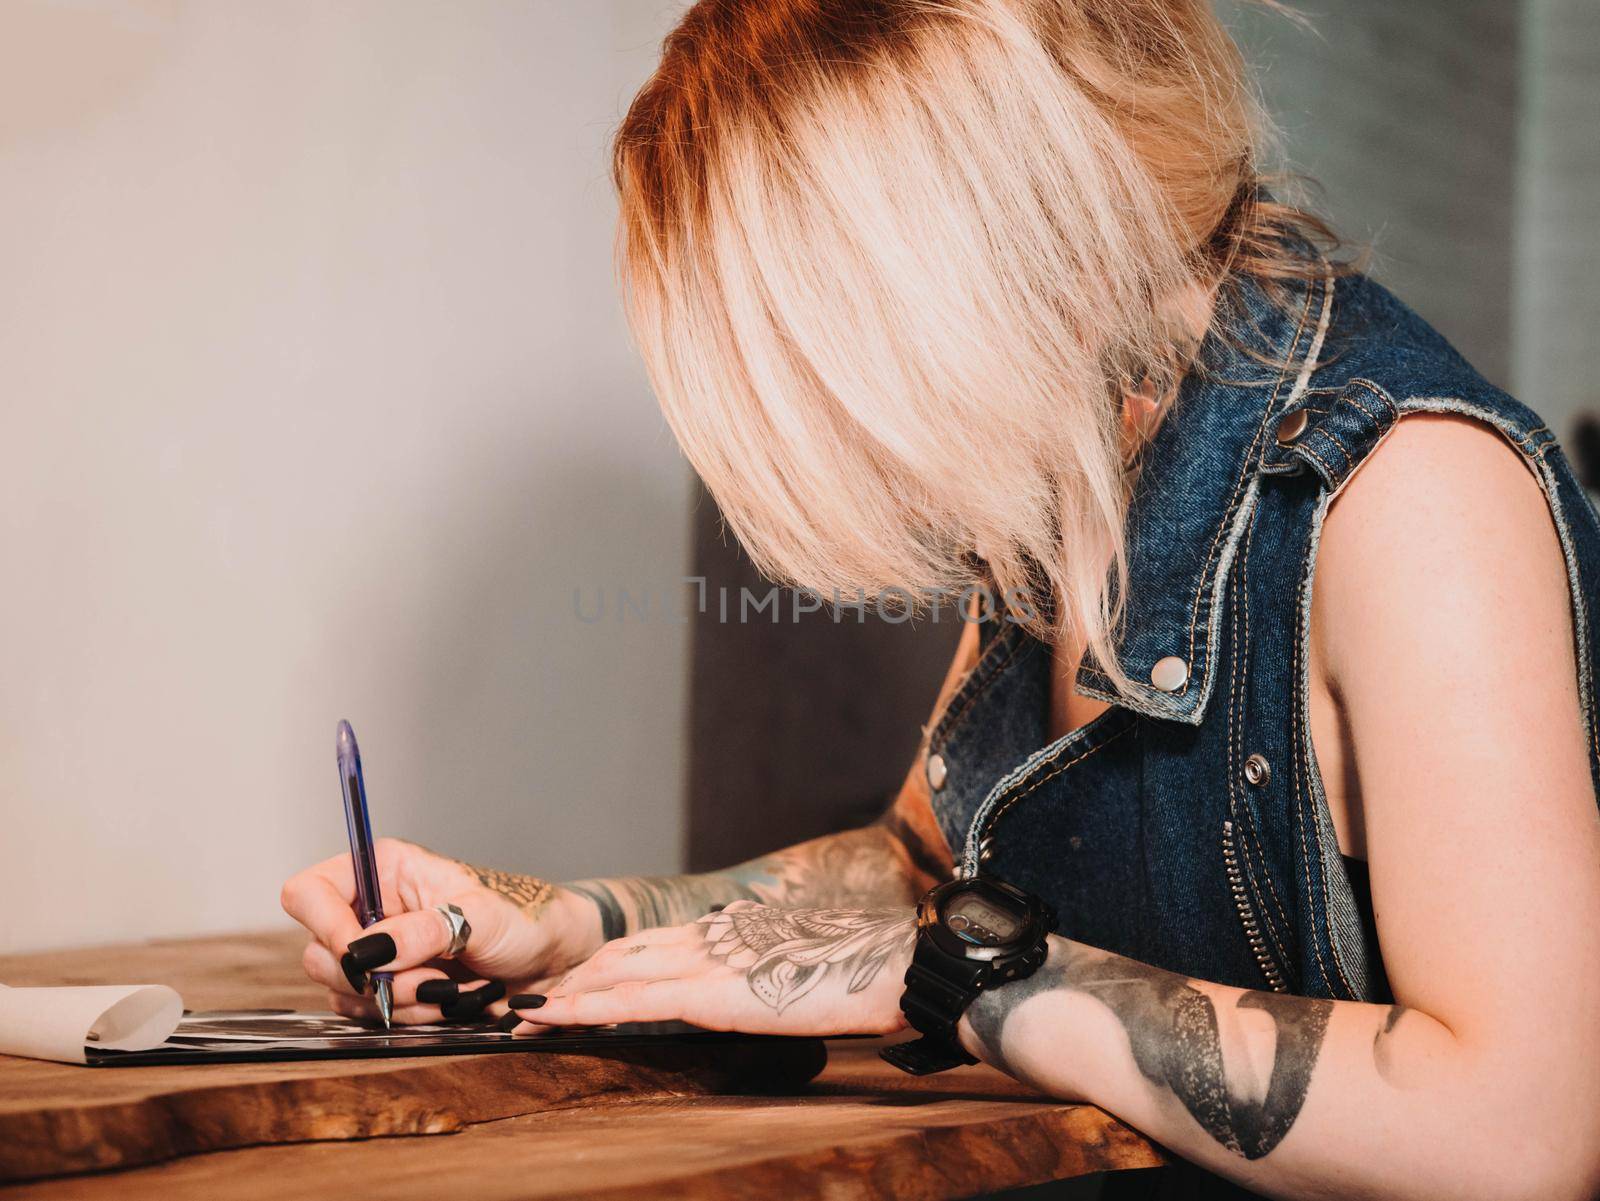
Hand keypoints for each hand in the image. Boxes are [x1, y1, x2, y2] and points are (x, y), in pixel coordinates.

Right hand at [280, 838, 600, 1023]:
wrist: (551, 959)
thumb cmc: (522, 918)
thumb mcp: (479, 917)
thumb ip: (422, 931)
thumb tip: (363, 951)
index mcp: (382, 869)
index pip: (308, 893)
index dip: (324, 927)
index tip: (364, 957)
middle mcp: (370, 909)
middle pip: (320, 954)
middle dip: (376, 980)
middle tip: (432, 981)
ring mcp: (376, 953)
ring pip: (344, 993)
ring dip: (399, 1003)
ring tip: (454, 992)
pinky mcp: (387, 990)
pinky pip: (370, 1016)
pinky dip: (410, 1018)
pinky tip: (450, 1006)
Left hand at [504, 901, 915, 1035]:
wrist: (895, 963)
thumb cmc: (862, 971)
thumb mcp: (801, 967)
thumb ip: (765, 972)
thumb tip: (754, 987)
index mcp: (731, 933)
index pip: (652, 945)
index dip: (607, 964)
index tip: (573, 984)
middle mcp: (709, 937)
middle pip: (622, 953)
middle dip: (574, 977)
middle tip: (530, 1002)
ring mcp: (706, 960)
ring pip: (614, 972)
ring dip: (567, 993)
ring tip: (524, 1013)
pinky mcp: (709, 992)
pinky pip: (632, 1000)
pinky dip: (585, 1007)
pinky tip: (553, 1017)